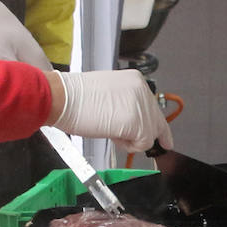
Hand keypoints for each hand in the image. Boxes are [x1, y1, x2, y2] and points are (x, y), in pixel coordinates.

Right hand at [48, 69, 172, 153]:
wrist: (62, 98)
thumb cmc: (74, 98)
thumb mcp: (107, 94)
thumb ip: (124, 104)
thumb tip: (130, 121)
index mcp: (135, 80)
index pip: (153, 107)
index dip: (157, 125)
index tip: (164, 139)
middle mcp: (142, 90)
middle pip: (156, 122)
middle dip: (144, 135)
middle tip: (143, 144)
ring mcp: (141, 106)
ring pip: (150, 134)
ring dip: (131, 140)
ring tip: (111, 132)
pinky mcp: (137, 123)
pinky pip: (142, 143)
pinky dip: (129, 146)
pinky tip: (113, 136)